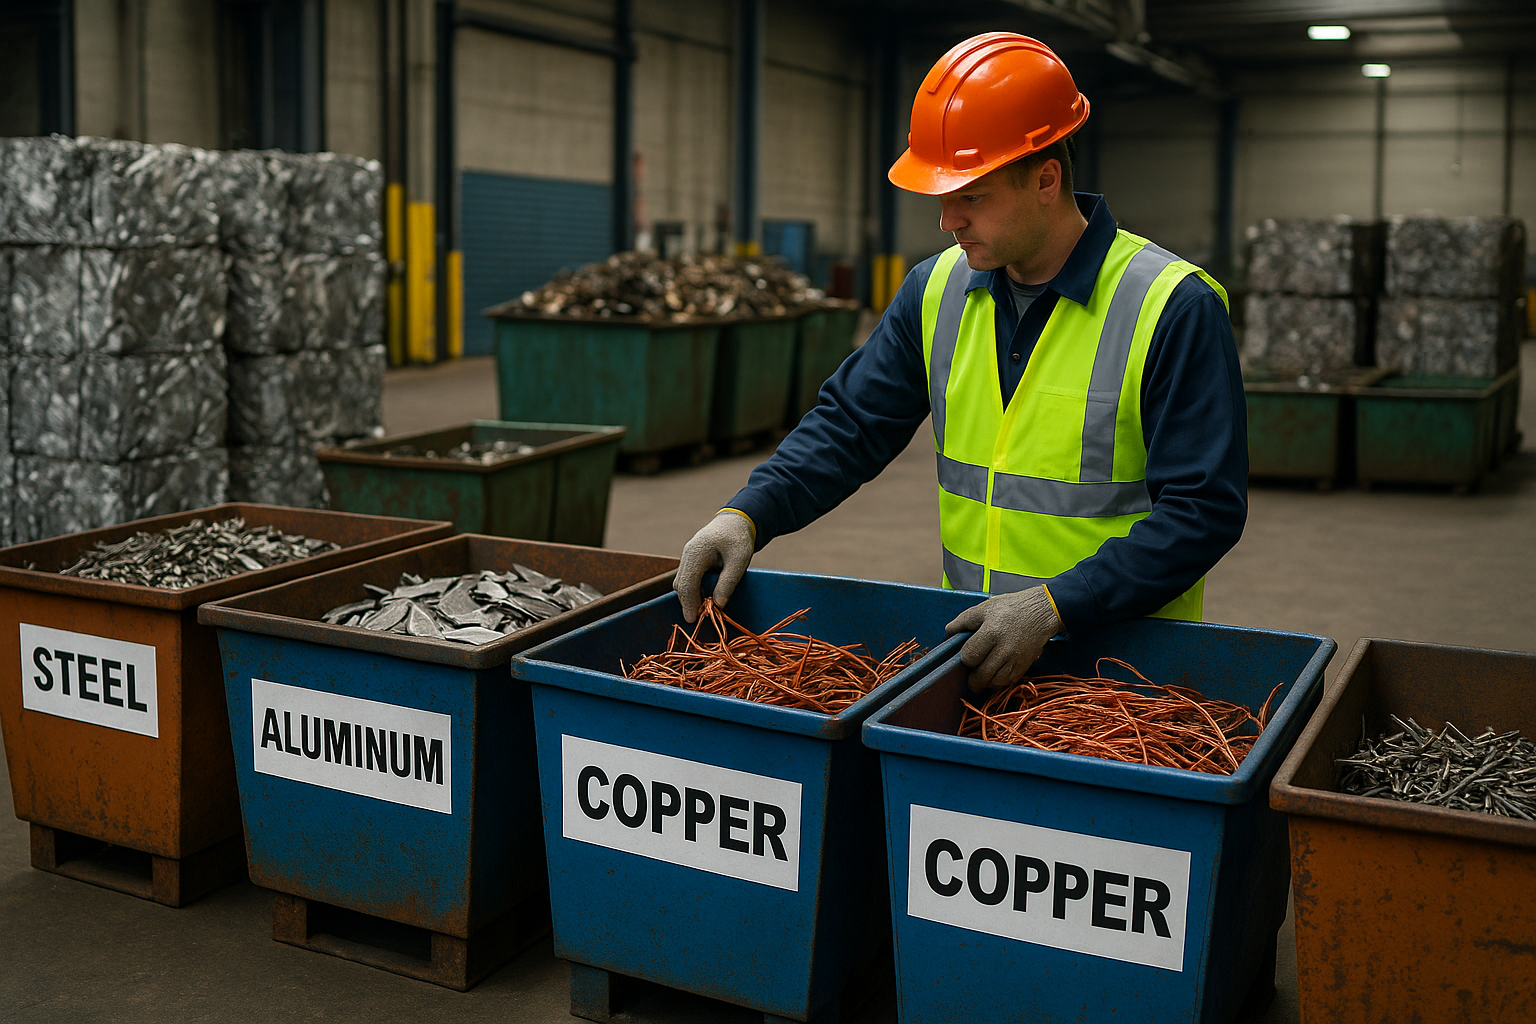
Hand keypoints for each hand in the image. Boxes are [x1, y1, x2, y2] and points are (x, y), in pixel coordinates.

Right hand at [674, 511, 754, 622]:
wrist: (736, 522)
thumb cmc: (739, 539)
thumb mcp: (739, 560)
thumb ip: (728, 582)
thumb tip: (718, 604)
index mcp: (696, 552)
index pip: (687, 583)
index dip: (689, 604)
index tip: (693, 620)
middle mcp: (687, 554)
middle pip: (681, 584)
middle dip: (688, 602)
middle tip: (700, 618)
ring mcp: (688, 557)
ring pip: (683, 582)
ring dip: (691, 597)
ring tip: (705, 609)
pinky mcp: (692, 560)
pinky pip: (688, 578)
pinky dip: (694, 589)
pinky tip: (705, 597)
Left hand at [944, 586, 1060, 691]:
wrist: (1042, 611)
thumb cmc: (1011, 608)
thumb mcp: (984, 608)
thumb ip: (963, 621)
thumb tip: (947, 633)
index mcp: (991, 633)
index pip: (970, 657)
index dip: (965, 658)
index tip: (967, 654)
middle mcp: (1004, 650)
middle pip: (981, 676)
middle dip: (972, 677)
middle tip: (970, 671)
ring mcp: (1016, 661)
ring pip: (994, 683)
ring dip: (985, 681)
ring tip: (982, 673)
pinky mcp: (1024, 666)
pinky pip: (1007, 683)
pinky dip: (998, 681)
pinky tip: (995, 672)